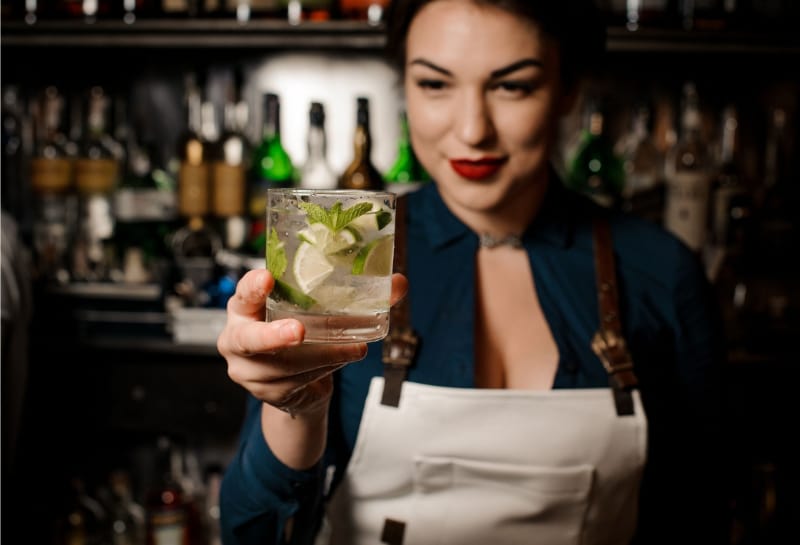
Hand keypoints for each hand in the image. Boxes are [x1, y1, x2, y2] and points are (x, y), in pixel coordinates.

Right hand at [217, 269, 408, 417]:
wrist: (299, 383)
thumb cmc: (304, 333)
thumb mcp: (317, 309)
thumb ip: (356, 293)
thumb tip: (400, 283)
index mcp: (245, 308)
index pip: (243, 294)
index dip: (252, 287)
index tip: (267, 278)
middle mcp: (238, 339)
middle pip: (249, 340)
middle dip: (274, 336)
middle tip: (299, 330)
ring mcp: (249, 371)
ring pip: (286, 365)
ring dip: (323, 355)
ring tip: (353, 349)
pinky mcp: (268, 394)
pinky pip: (298, 381)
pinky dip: (325, 368)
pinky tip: (343, 359)